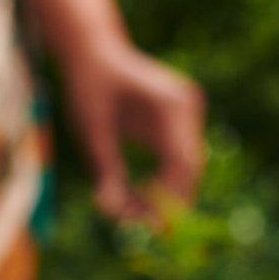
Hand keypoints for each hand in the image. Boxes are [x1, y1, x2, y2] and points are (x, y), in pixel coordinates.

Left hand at [62, 32, 204, 221]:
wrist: (94, 51)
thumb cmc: (88, 87)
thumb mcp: (91, 132)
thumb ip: (105, 171)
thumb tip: (112, 212)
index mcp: (168, 103)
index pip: (181, 162)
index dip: (170, 197)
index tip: (148, 224)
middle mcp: (187, 104)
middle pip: (190, 168)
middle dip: (169, 201)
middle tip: (143, 228)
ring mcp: (190, 110)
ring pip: (188, 168)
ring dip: (168, 194)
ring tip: (134, 212)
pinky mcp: (185, 119)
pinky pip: (181, 159)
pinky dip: (165, 180)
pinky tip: (141, 195)